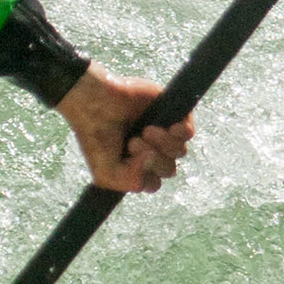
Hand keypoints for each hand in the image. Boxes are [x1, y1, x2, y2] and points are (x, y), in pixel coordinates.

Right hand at [57, 63, 193, 193]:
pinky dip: (181, 133)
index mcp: (136, 165)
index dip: (145, 176)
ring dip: (163, 144)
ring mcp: (162, 132)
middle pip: (168, 168)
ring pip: (179, 151)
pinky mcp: (170, 113)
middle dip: (153, 160)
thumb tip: (152, 163)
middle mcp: (151, 150)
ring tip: (146, 130)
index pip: (153, 182)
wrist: (95, 101)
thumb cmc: (96, 135)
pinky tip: (170, 128)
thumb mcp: (105, 172)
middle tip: (133, 142)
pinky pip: (188, 132)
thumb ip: (129, 182)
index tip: (128, 161)